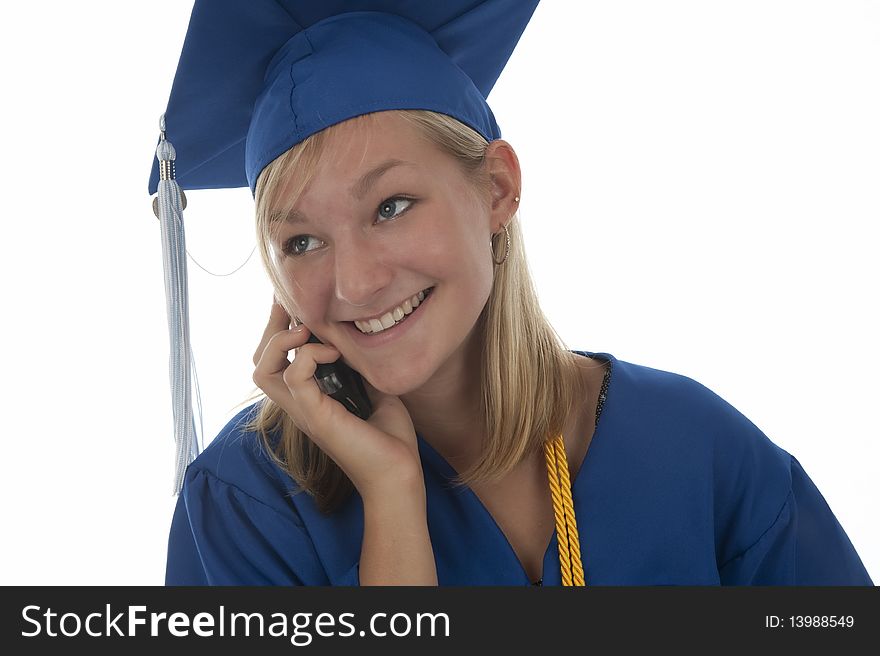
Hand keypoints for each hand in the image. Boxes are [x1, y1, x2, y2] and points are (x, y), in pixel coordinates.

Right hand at [252, 299, 423, 499]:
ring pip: (263, 370)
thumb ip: (357, 363)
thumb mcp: (373, 387)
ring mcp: (304, 411)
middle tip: (290, 306)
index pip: (275, 361)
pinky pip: (295, 377)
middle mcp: (299, 404)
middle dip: (271, 328)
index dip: (278, 330)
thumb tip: (354, 333)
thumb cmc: (389, 436)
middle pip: (259, 363)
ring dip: (280, 341)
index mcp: (309, 398)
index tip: (293, 303)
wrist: (399, 473)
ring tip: (306, 329)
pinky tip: (333, 352)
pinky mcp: (316, 417)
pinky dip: (309, 356)